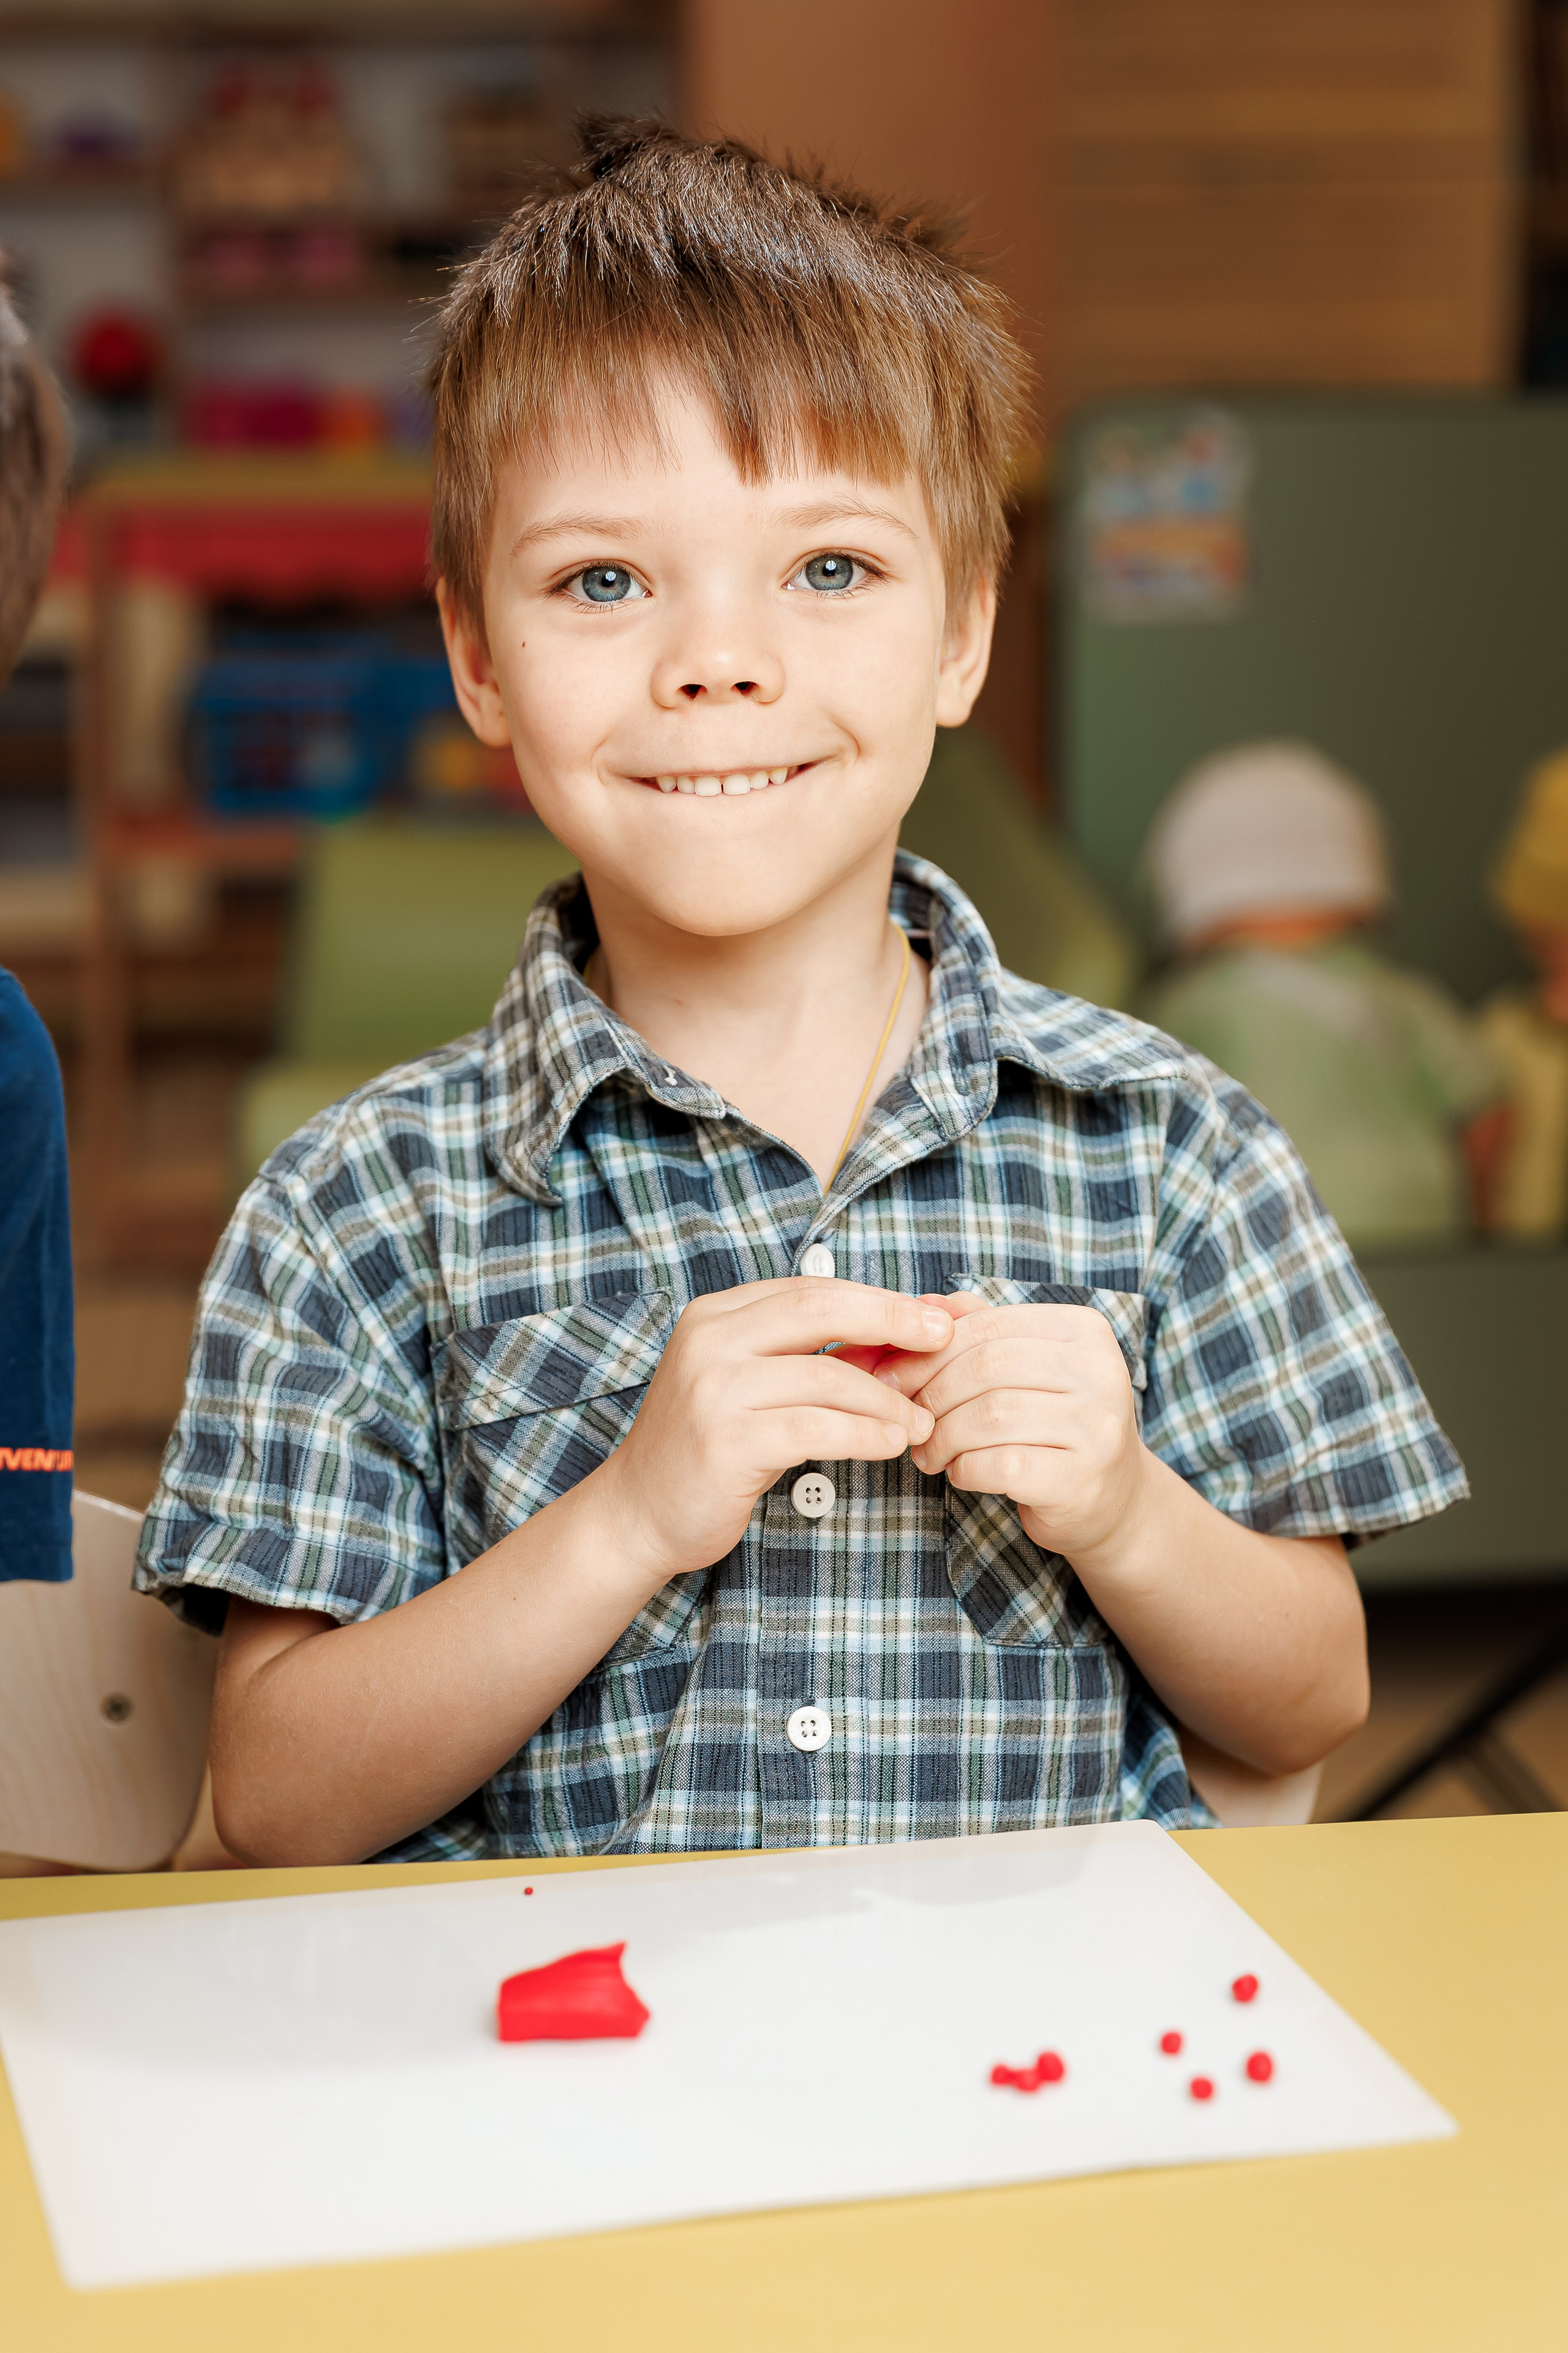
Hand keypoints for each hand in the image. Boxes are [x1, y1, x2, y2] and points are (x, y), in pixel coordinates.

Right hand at [595, 1280, 951, 1586]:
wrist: (637, 1514)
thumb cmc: (708, 1448)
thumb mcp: (756, 1387)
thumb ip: (814, 1356)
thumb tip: (901, 1335)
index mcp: (716, 1314)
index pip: (812, 1288)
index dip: (878, 1299)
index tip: (930, 1315)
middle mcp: (710, 1339)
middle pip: (821, 1308)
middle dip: (892, 1319)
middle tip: (943, 1338)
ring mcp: (712, 1388)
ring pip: (827, 1375)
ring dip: (887, 1399)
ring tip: (920, 1420)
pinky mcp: (724, 1441)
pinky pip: (816, 1428)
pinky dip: (865, 1435)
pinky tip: (892, 1444)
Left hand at [870, 1293, 1153, 1568]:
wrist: (1115, 1498)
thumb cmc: (1054, 1424)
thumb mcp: (1026, 1367)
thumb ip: (980, 1329)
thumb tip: (924, 1303)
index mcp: (1083, 1330)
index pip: (989, 1326)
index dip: (930, 1352)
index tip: (893, 1377)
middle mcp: (1101, 1371)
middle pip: (986, 1368)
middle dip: (931, 1395)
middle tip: (907, 1420)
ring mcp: (1098, 1427)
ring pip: (990, 1417)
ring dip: (943, 1437)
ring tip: (928, 1452)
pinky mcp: (1083, 1479)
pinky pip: (1001, 1465)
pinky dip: (965, 1469)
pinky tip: (959, 1472)